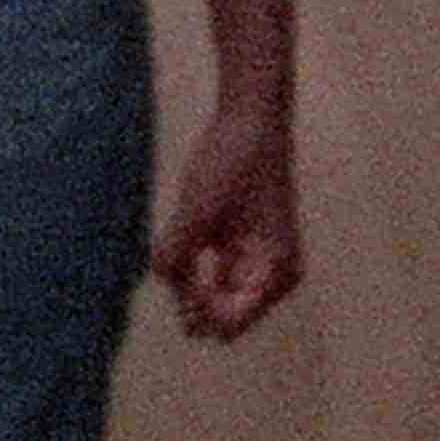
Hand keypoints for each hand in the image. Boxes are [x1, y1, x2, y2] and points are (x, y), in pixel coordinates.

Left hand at [156, 100, 300, 339]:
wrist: (251, 117)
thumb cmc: (231, 160)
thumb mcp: (196, 210)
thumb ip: (176, 256)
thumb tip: (164, 287)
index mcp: (275, 270)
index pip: (232, 324)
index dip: (200, 312)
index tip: (181, 281)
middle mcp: (272, 275)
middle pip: (222, 319)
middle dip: (191, 300)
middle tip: (175, 260)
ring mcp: (257, 264)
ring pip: (212, 300)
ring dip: (187, 283)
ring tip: (181, 240)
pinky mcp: (239, 251)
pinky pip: (210, 279)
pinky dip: (190, 269)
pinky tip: (184, 242)